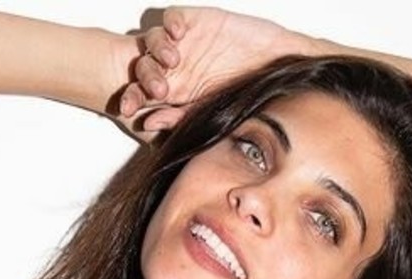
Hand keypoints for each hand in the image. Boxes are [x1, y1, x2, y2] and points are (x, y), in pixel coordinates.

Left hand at [118, 6, 312, 131]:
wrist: (280, 67)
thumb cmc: (253, 92)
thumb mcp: (217, 112)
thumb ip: (182, 119)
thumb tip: (149, 127)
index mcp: (178, 93)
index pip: (144, 94)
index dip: (134, 99)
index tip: (132, 112)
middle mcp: (176, 68)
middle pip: (143, 68)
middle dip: (144, 78)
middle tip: (158, 88)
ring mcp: (183, 44)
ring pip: (152, 43)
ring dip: (157, 51)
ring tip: (172, 60)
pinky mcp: (194, 21)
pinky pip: (171, 18)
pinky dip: (170, 23)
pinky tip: (179, 33)